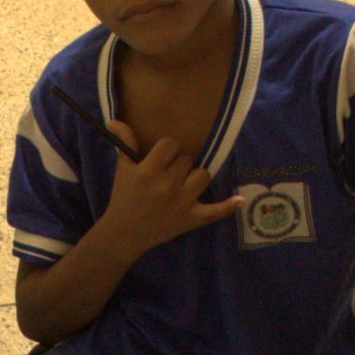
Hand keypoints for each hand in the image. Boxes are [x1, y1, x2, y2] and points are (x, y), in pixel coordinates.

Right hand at [98, 121, 243, 256]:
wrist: (125, 234)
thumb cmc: (124, 198)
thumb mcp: (122, 169)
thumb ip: (124, 142)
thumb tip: (115, 120)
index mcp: (148, 172)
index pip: (170, 145)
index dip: (166, 150)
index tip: (160, 159)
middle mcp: (167, 186)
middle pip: (186, 160)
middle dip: (177, 166)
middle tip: (165, 178)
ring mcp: (182, 203)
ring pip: (203, 175)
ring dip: (194, 178)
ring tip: (182, 186)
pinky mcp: (192, 219)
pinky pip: (215, 211)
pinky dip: (227, 206)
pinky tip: (240, 199)